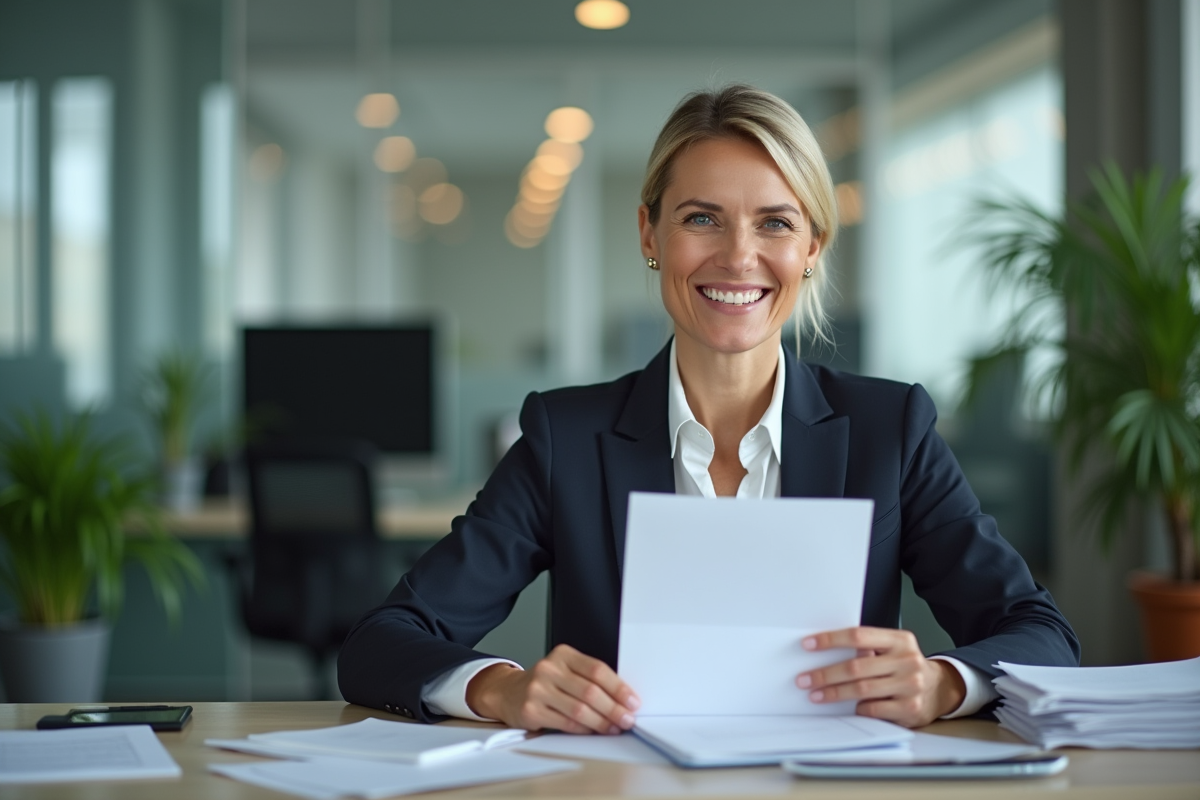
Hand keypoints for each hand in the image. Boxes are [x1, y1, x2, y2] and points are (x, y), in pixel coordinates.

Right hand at [465, 644, 639, 733]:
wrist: (507, 692)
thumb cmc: (544, 683)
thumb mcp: (565, 671)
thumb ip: (589, 679)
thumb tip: (622, 699)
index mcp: (563, 655)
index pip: (597, 670)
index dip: (618, 687)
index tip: (633, 701)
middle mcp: (549, 669)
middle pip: (590, 691)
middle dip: (613, 708)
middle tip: (627, 719)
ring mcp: (538, 689)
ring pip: (579, 710)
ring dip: (602, 722)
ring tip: (614, 727)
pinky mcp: (531, 710)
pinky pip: (565, 723)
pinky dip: (584, 730)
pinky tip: (594, 731)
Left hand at [795, 627, 965, 727]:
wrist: (939, 689)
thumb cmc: (904, 666)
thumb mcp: (892, 649)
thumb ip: (867, 648)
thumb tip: (823, 652)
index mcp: (900, 640)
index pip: (858, 636)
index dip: (830, 640)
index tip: (807, 645)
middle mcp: (907, 660)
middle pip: (857, 666)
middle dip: (825, 674)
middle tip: (804, 679)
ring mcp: (911, 685)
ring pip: (862, 689)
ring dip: (834, 693)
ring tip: (816, 695)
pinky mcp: (911, 708)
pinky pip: (874, 709)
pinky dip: (857, 709)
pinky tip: (846, 708)